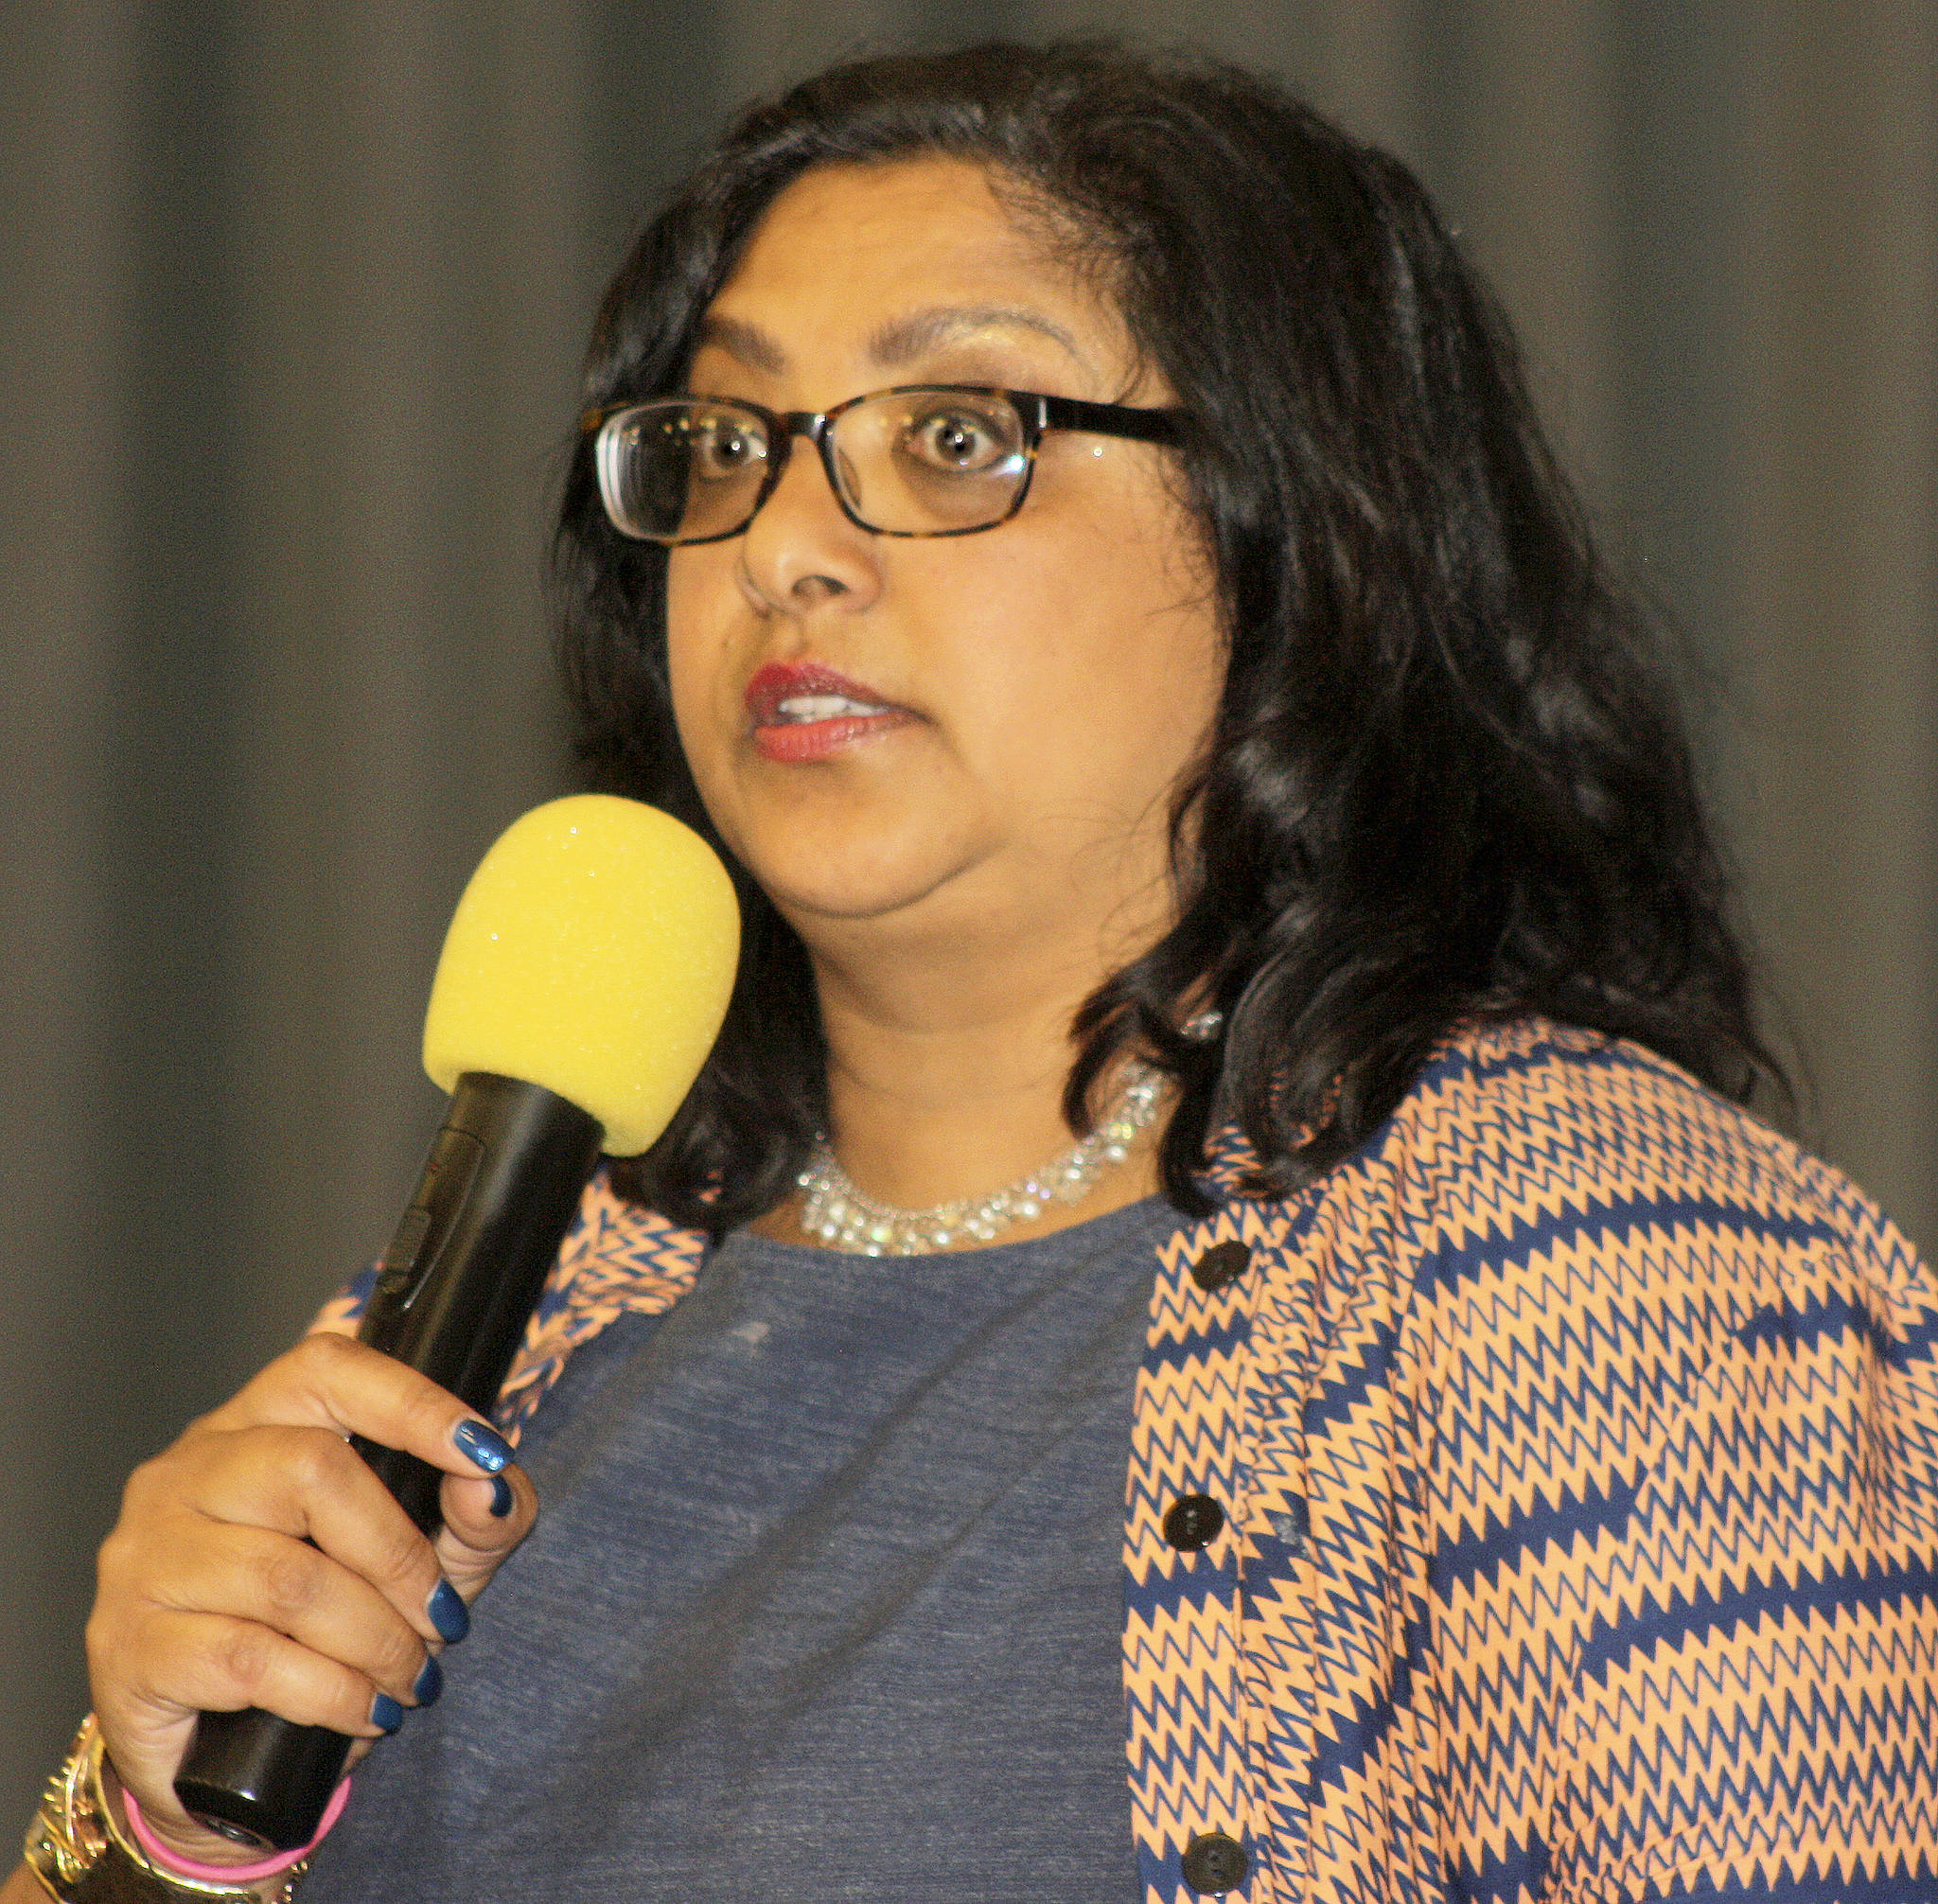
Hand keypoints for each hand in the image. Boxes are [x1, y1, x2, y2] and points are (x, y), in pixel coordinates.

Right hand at [85, 1333, 537, 1866]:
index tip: (485, 1453)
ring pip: (286, 1577)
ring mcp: (148, 1558)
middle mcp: (188, 1474)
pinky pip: (248, 1659)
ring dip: (375, 1638)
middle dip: (400, 1553)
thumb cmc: (334, 1629)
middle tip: (441, 1618)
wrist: (227, 1767)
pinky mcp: (130, 1647)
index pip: (326, 1369)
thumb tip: (491, 1484)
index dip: (413, 1402)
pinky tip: (364, 1711)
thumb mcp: (431, 1560)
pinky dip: (331, 1692)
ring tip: (412, 1677)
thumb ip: (479, 1513)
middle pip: (311, 1467)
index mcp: (255, 1424)